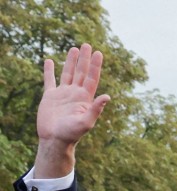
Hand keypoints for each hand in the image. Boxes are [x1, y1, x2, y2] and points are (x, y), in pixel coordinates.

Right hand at [35, 44, 110, 177]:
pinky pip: (49, 80)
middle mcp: (75, 94)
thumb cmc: (72, 134)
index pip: (92, 78)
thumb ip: (96, 108)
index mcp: (85, 98)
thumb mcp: (86, 122)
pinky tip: (50, 61)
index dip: (96, 66)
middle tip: (87, 45)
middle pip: (81, 72)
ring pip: (68, 73)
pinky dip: (49, 71)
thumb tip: (108, 96)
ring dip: (71, 61)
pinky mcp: (50, 96)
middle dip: (85, 59)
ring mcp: (63, 94)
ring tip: (74, 49)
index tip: (99, 53)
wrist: (55, 140)